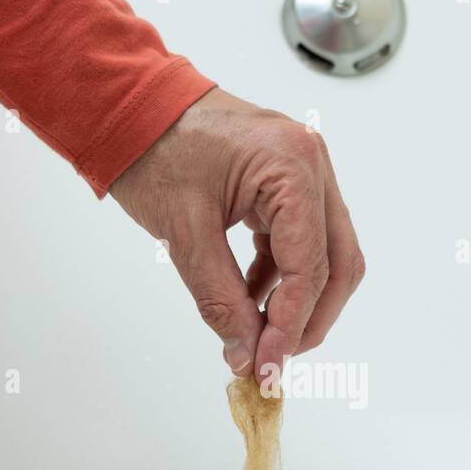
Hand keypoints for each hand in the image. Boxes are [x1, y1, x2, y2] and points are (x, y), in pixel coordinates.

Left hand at [110, 87, 364, 379]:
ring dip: (298, 300)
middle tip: (275, 357)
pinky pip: (302, 239)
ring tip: (260, 335)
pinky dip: (281, 276)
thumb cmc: (153, 150)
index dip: (291, 324)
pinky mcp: (290, 180)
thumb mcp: (184, 234)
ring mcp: (306, 169)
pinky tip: (250, 300)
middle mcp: (312, 164)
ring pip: (328, 254)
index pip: (310, 266)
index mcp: (292, 167)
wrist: (131, 105)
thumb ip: (219, 299)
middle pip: (339, 263)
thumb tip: (246, 355)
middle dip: (310, 317)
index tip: (266, 364)